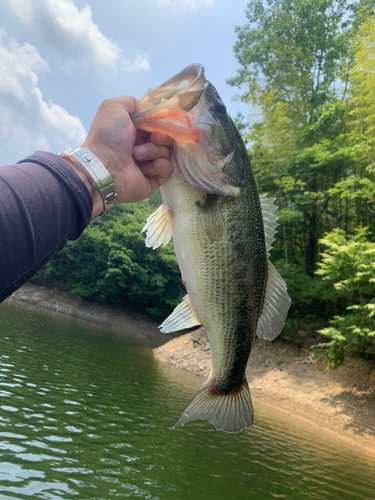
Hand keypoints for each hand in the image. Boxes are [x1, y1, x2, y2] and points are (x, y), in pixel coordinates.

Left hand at [76, 96, 172, 214]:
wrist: (104, 166)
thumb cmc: (108, 136)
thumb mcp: (114, 107)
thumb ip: (131, 102)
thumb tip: (145, 113)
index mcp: (134, 132)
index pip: (157, 125)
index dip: (159, 123)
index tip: (155, 125)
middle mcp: (142, 147)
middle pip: (166, 138)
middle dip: (161, 137)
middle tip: (152, 139)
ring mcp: (149, 164)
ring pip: (167, 152)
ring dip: (153, 151)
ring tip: (136, 155)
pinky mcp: (154, 179)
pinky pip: (168, 168)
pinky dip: (157, 166)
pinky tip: (143, 169)